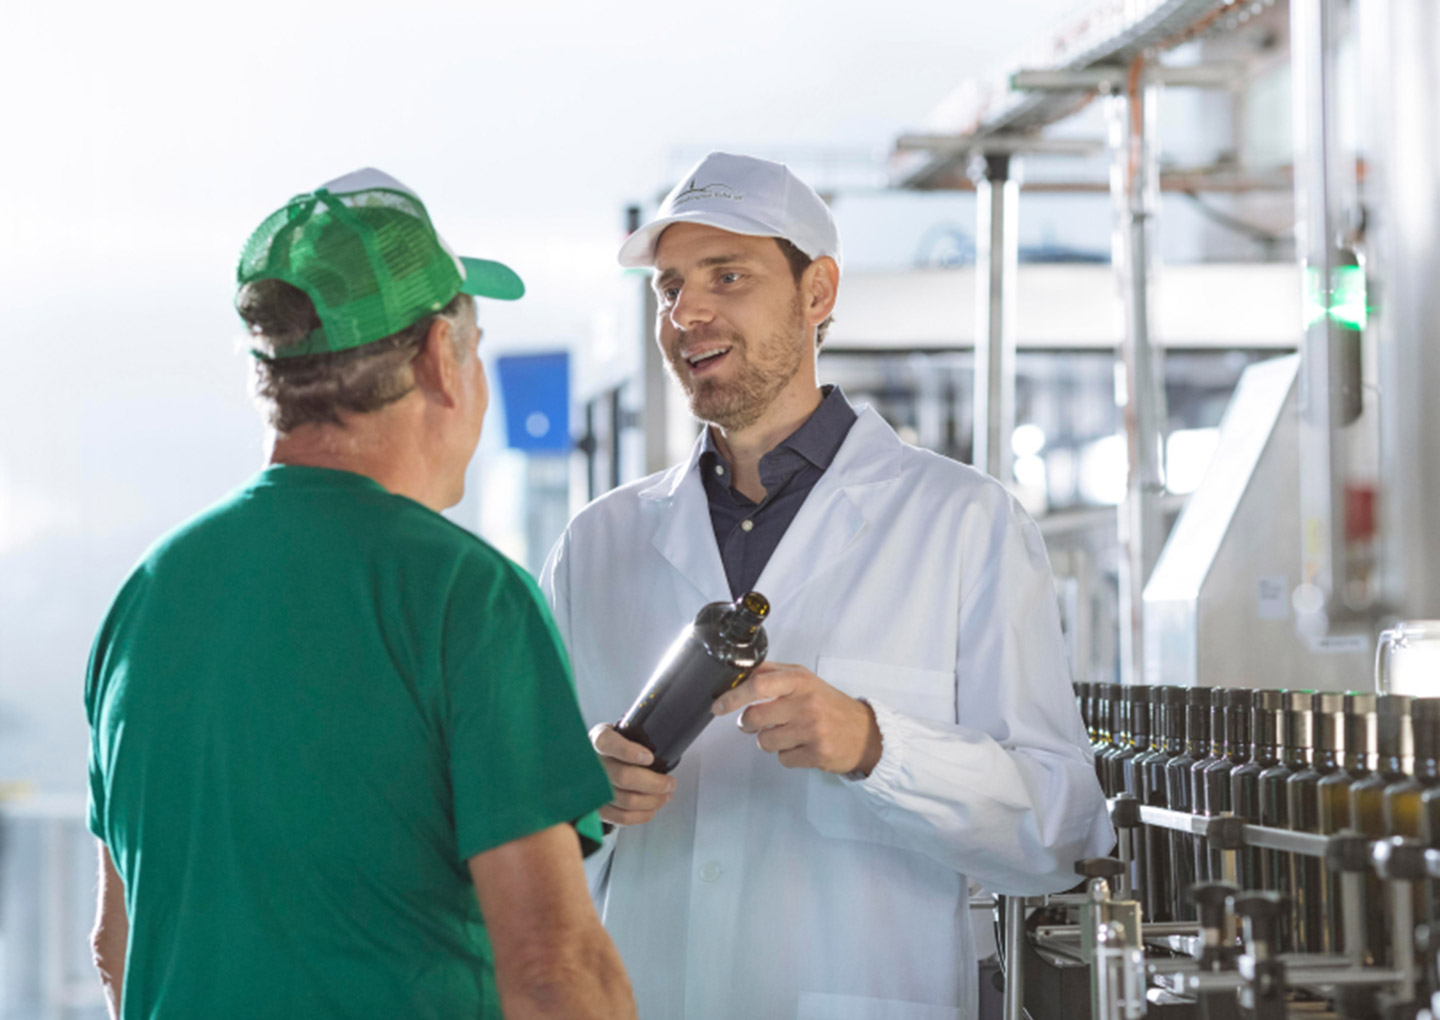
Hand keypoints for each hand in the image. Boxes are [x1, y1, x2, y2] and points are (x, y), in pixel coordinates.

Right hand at [590, 724, 675, 826]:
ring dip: (653, 800)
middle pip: (624, 777)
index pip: (606, 743)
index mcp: (598, 739)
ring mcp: (591, 788)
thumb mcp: (621, 732)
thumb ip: (637, 736)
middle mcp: (592, 764)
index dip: (628, 751)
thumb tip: (664, 747)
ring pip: (626, 800)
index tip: (649, 757)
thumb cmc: (614, 748)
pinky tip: (652, 808)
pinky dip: (642, 815)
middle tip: (670, 783)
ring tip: (666, 795)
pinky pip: (621, 817)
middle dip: (654, 783)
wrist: (591, 765)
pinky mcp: (596, 808)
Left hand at [710, 662, 882, 775]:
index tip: (718, 706)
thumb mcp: (805, 680)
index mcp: (800, 681)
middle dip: (748, 724)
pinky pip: (783, 759)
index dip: (733, 696)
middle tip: (755, 722)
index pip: (758, 684)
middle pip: (755, 717)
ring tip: (787, 734)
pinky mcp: (817, 754)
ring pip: (765, 742)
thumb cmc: (830, 705)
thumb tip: (738, 672)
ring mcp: (812, 730)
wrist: (866, 733)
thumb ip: (774, 674)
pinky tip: (801, 746)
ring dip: (769, 740)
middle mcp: (806, 703)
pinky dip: (787, 755)